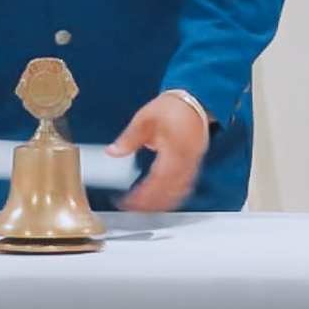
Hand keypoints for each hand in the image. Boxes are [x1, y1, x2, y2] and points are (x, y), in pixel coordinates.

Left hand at [107, 93, 209, 211]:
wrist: (195, 99)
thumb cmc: (172, 107)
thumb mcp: (146, 118)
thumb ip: (129, 138)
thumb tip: (113, 152)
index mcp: (174, 151)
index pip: (157, 181)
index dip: (142, 196)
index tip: (127, 202)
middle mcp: (186, 161)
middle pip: (169, 192)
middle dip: (150, 204)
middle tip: (132, 209)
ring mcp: (193, 163)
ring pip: (179, 192)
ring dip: (162, 203)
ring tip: (144, 208)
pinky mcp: (195, 162)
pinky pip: (186, 186)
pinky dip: (173, 196)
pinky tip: (163, 199)